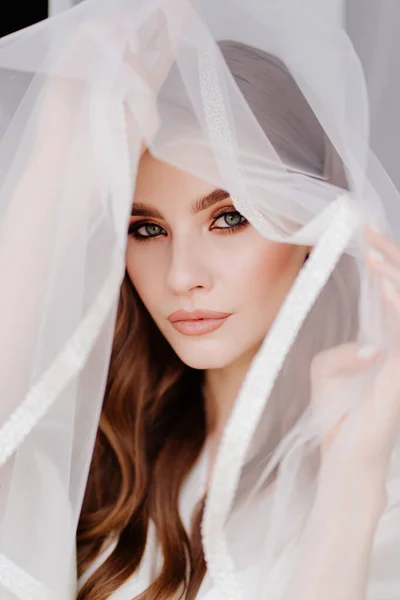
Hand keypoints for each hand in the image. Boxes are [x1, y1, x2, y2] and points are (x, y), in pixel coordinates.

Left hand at [310, 226, 399, 500]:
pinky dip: (396, 305)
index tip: (364, 237)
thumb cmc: (337, 416)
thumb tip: (370, 346)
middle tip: (370, 232)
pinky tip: (383, 285)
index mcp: (383, 345)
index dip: (381, 266)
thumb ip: (343, 352)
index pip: (388, 296)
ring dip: (393, 276)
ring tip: (373, 252)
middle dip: (389, 260)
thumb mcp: (328, 374)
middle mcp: (399, 348)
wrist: (345, 456)